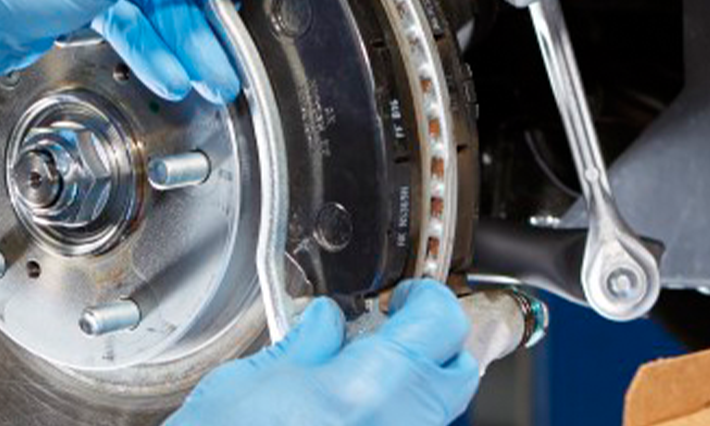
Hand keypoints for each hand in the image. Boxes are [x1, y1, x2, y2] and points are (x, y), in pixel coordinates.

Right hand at [165, 280, 480, 424]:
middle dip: (430, 346)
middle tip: (390, 333)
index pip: (440, 321)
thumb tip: (325, 326)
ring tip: (357, 379)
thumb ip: (305, 347)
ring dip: (408, 386)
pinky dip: (389, 417)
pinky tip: (346, 415)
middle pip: (456, 371)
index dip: (424, 299)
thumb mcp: (253, 381)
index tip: (404, 297)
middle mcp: (402, 425)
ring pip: (433, 411)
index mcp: (374, 385)